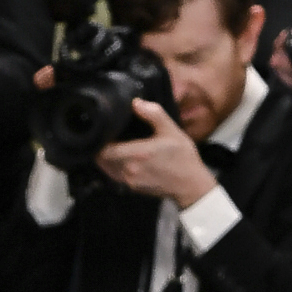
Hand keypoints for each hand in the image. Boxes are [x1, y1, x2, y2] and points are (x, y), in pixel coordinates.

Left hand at [96, 95, 217, 207]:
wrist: (191, 184)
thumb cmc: (183, 158)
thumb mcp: (171, 130)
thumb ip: (153, 114)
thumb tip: (136, 103)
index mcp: (138, 153)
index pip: (104, 149)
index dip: (100, 139)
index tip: (105, 131)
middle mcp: (130, 169)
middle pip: (102, 158)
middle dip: (103, 147)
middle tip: (109, 136)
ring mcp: (130, 181)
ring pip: (106, 168)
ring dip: (107, 158)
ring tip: (115, 146)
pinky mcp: (132, 188)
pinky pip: (115, 175)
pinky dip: (115, 166)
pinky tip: (124, 158)